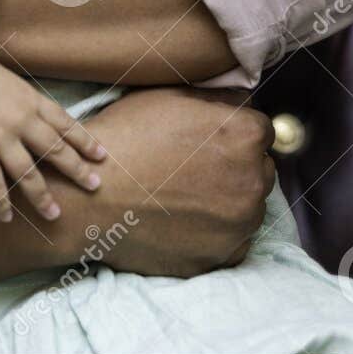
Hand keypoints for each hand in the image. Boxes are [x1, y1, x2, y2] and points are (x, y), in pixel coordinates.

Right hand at [0, 42, 106, 222]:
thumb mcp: (10, 82)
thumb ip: (26, 103)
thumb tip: (40, 119)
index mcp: (31, 100)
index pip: (66, 124)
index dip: (85, 142)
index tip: (102, 156)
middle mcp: (21, 119)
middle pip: (55, 150)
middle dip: (77, 170)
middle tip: (94, 186)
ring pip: (28, 173)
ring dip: (42, 196)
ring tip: (54, 214)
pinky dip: (1, 202)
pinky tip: (7, 217)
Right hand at [66, 87, 274, 276]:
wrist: (90, 198)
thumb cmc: (127, 140)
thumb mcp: (171, 97)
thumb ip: (219, 97)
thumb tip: (243, 100)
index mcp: (246, 134)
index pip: (262, 131)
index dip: (234, 133)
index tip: (211, 141)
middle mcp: (254, 180)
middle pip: (260, 169)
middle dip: (237, 167)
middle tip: (195, 169)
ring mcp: (240, 223)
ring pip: (249, 207)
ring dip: (229, 201)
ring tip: (187, 197)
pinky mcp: (223, 256)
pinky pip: (233, 241)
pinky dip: (217, 233)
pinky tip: (186, 221)